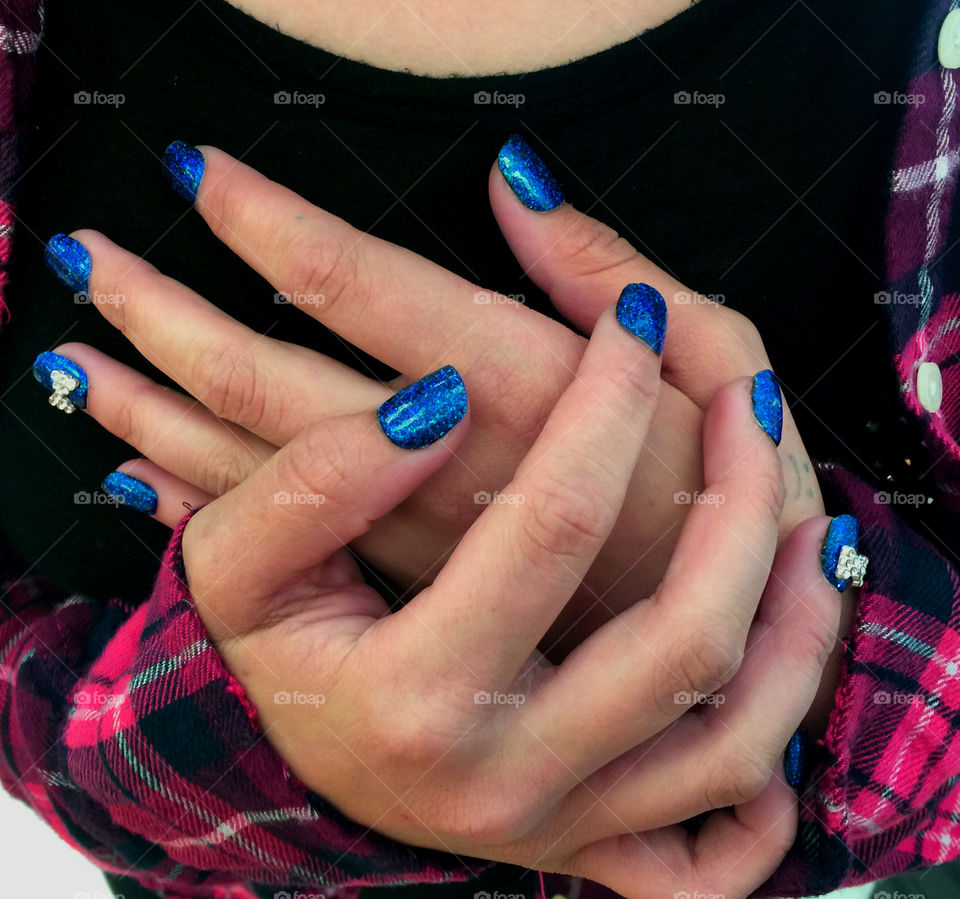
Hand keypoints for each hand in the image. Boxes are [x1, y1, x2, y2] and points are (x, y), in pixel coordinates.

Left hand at [48, 141, 823, 658]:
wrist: (719, 648)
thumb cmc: (723, 495)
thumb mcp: (721, 372)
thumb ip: (625, 278)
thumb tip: (513, 182)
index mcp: (534, 396)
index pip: (367, 286)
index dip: (274, 224)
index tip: (205, 177)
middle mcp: (448, 475)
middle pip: (269, 382)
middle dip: (170, 313)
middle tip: (92, 256)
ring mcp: (413, 546)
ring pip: (249, 474)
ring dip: (154, 411)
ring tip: (78, 360)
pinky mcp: (406, 594)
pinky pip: (288, 551)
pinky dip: (203, 506)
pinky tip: (139, 476)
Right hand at [61, 296, 839, 897]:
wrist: (292, 755)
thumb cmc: (273, 651)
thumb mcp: (237, 562)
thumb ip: (315, 479)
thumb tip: (436, 405)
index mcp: (410, 701)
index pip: (545, 528)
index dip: (602, 406)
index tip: (631, 321)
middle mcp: (502, 780)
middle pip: (677, 639)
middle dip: (736, 495)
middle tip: (748, 396)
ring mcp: (561, 827)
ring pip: (731, 742)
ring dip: (792, 623)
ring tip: (809, 519)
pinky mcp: (591, 847)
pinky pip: (722, 845)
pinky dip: (772, 765)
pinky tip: (771, 672)